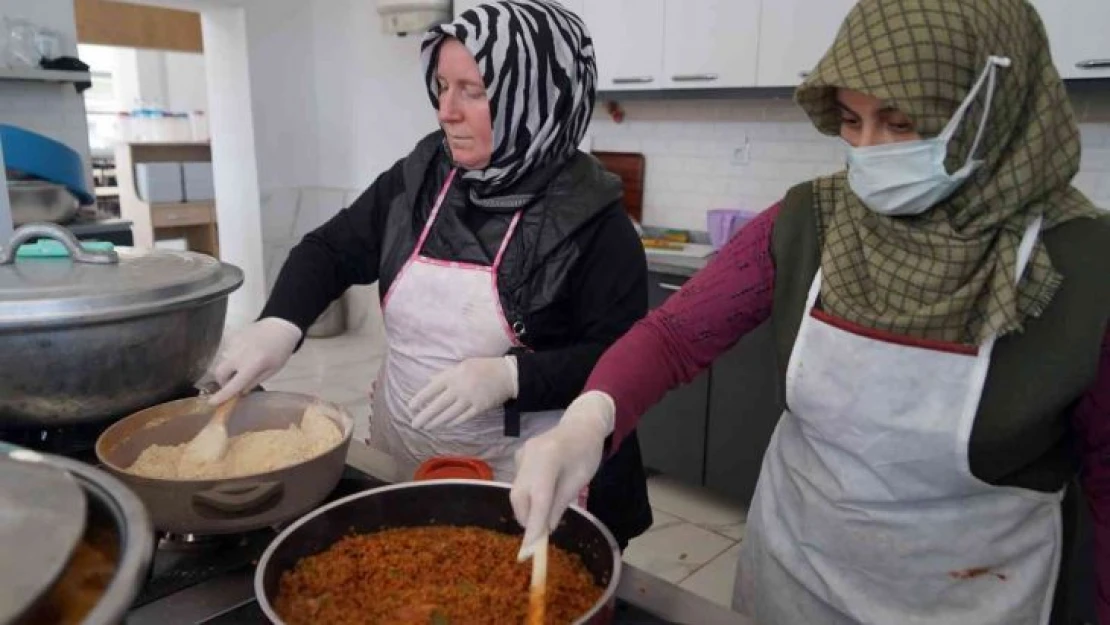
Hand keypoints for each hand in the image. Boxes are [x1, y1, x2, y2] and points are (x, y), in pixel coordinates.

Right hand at [207, 318, 301, 403]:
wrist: (280, 326)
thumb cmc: (280, 351)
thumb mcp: (272, 370)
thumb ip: (254, 381)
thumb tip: (239, 391)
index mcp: (252, 364)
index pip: (233, 384)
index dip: (222, 395)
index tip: (213, 402)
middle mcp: (238, 355)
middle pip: (219, 373)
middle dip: (223, 381)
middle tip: (233, 382)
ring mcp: (233, 344)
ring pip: (222, 362)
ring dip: (229, 368)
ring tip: (243, 365)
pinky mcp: (232, 337)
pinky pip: (226, 352)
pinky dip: (232, 357)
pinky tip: (245, 353)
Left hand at [409, 357, 517, 429]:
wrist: (507, 374)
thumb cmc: (483, 367)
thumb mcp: (463, 365)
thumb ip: (446, 374)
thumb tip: (430, 381)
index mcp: (454, 375)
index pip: (432, 389)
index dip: (420, 399)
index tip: (410, 407)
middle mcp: (459, 388)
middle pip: (438, 405)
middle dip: (424, 416)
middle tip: (414, 424)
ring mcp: (470, 399)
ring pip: (449, 414)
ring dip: (436, 422)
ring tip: (426, 427)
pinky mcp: (479, 408)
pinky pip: (462, 417)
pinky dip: (452, 422)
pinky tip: (444, 425)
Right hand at [510, 391, 614, 560]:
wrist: (580, 425)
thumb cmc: (586, 453)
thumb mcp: (578, 481)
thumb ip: (560, 504)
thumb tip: (546, 530)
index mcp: (549, 458)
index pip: (538, 498)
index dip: (533, 526)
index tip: (530, 550)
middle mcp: (529, 455)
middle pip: (520, 497)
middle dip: (527, 519)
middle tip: (540, 534)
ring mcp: (521, 455)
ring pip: (516, 492)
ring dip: (527, 509)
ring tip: (543, 516)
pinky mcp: (518, 457)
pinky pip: (519, 483)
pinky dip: (527, 497)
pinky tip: (541, 497)